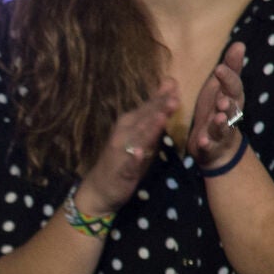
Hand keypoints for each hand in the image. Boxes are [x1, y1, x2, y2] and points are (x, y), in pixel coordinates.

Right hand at [73, 80, 180, 217]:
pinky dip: (134, 158)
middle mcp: (123, 133)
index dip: (160, 96)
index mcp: (129, 123)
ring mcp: (121, 152)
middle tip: (174, 98)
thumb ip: (154, 119)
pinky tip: (140, 153)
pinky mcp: (121, 171)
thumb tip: (170, 97)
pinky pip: (129, 164)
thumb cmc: (123, 160)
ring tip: (161, 118)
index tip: (174, 83)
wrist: (99, 189)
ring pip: (137, 138)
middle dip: (158, 108)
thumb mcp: (140, 137)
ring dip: (149, 128)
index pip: (147, 107)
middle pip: (144, 119)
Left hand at [177, 41, 246, 168]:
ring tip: (217, 118)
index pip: (233, 86)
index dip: (227, 78)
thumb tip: (239, 43)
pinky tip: (202, 141)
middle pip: (231, 108)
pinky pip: (209, 146)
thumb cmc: (218, 109)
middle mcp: (230, 115)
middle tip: (223, 99)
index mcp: (232, 98)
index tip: (218, 68)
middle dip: (228, 103)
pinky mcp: (211, 147)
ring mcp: (221, 132)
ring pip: (222, 127)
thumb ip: (230, 68)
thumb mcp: (221, 87)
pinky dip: (207, 144)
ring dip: (221, 123)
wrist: (218, 146)